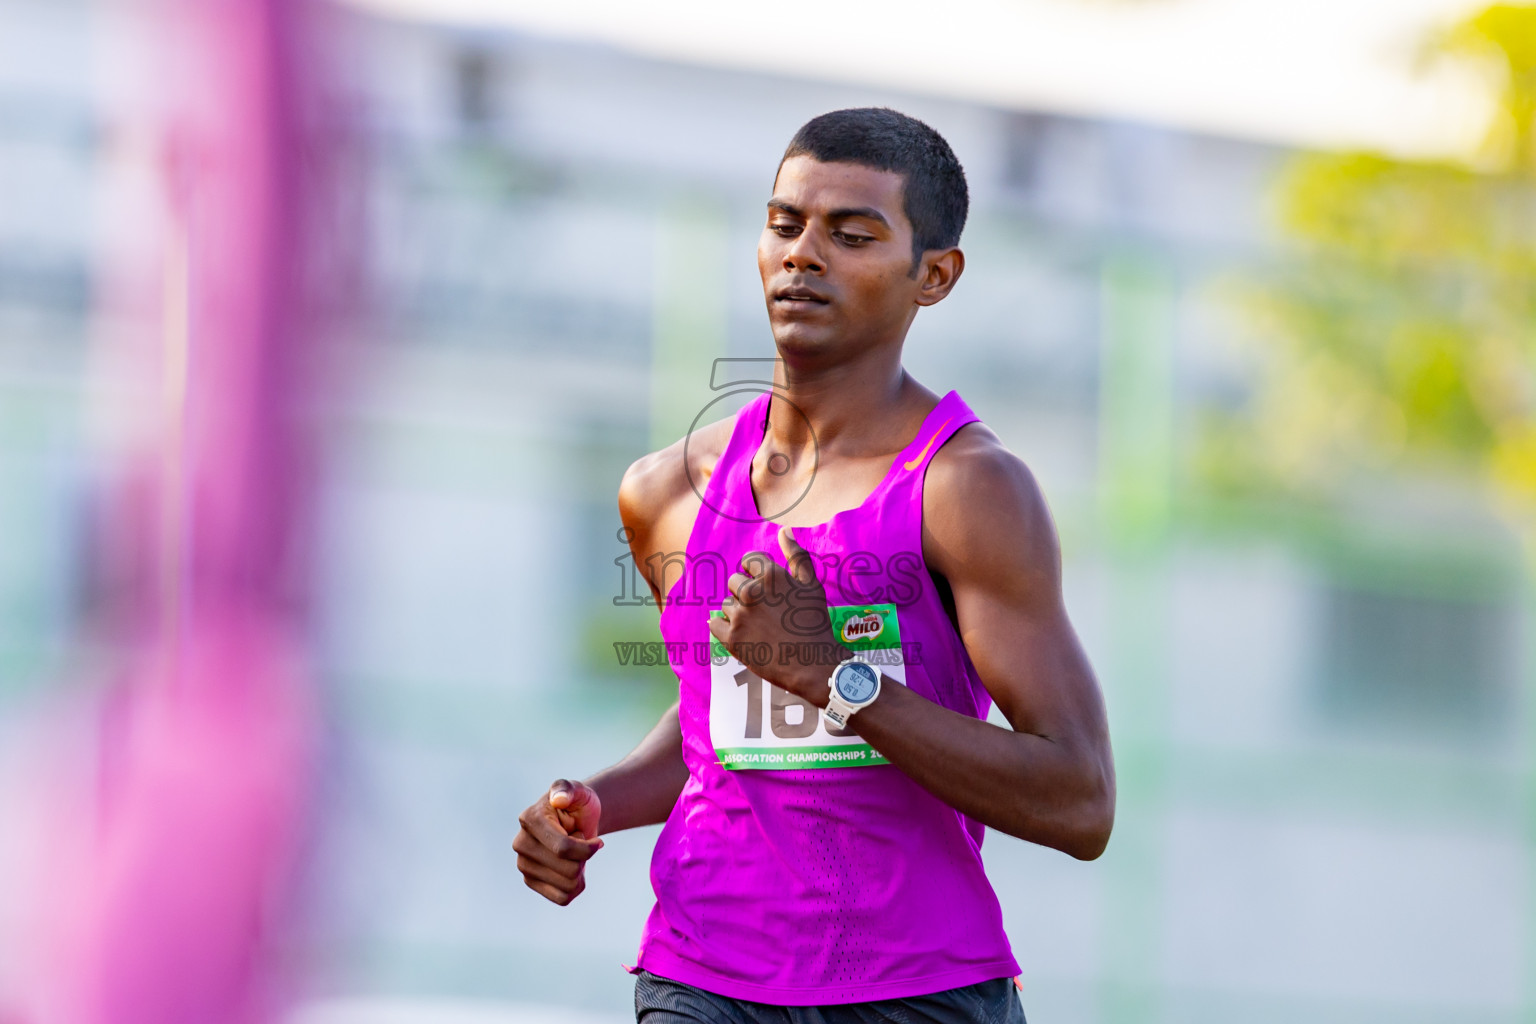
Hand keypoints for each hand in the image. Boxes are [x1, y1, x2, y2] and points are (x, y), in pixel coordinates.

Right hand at [514, 779, 603, 905]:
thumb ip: (569, 789)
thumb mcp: (580, 791)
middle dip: (584, 858)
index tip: (599, 841)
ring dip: (581, 871)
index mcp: (530, 819)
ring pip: (567, 886)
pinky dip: (576, 888)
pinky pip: (562, 898)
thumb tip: (559, 798)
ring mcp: (524, 864)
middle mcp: (521, 844)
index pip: (563, 849)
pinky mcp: (531, 881)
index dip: (588, 849)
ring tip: (574, 854)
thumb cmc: (578, 804)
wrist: (576, 819)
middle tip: (579, 842)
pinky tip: (574, 872)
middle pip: (568, 870)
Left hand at [709, 527, 839, 702]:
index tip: (765, 587)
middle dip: (746, 592)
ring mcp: (739, 616)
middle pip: (734, 581)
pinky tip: (742, 633)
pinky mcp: (731, 639)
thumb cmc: (814, 623)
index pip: (749, 560)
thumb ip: (797, 555)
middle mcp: (750, 592)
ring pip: (726, 604)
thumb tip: (784, 530)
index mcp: (770, 576)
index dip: (756, 572)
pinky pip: (714, 624)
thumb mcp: (812, 585)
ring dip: (737, 611)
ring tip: (759, 626)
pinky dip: (724, 627)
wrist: (812, 664)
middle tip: (765, 611)